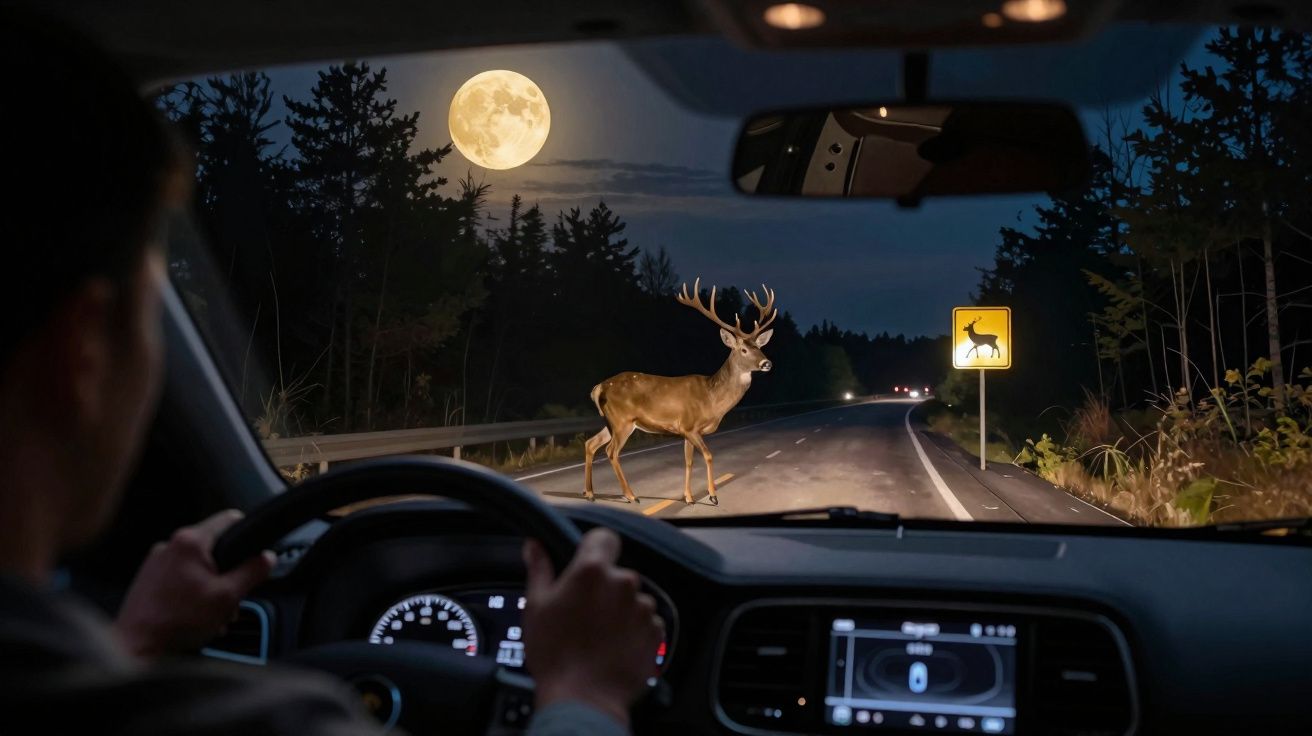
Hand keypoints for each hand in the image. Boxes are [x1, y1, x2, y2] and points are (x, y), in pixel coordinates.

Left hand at [114, 509, 274, 658]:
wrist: (136, 648)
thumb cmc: (177, 622)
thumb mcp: (227, 597)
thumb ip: (252, 572)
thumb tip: (267, 558)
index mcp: (190, 542)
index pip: (230, 519)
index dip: (248, 535)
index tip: (254, 554)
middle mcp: (170, 545)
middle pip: (214, 547)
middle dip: (227, 573)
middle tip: (230, 598)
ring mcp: (155, 562)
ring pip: (197, 565)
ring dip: (210, 586)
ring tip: (210, 614)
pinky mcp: (148, 579)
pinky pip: (180, 578)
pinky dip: (191, 593)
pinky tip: (193, 616)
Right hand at [521, 528, 663, 727]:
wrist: (583, 698)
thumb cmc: (555, 654)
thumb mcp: (536, 607)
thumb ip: (539, 569)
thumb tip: (534, 546)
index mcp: (592, 571)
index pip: (604, 538)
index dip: (595, 548)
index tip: (587, 563)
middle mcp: (623, 583)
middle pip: (617, 574)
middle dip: (604, 588)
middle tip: (584, 613)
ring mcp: (643, 607)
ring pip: (632, 599)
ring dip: (620, 610)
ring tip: (599, 636)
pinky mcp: (655, 631)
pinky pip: (645, 621)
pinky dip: (633, 630)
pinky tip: (614, 647)